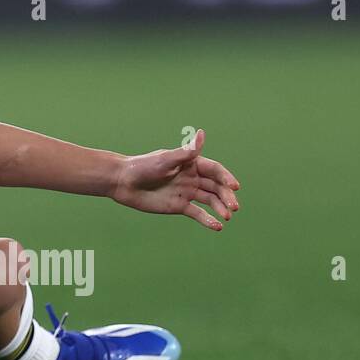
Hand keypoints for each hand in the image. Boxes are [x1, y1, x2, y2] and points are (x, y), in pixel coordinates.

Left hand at [111, 129, 240, 230]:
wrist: (125, 183)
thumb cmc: (144, 167)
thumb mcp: (166, 159)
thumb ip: (186, 152)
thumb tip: (202, 134)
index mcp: (192, 163)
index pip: (215, 170)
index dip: (226, 178)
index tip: (234, 186)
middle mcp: (193, 177)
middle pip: (216, 187)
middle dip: (226, 196)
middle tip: (234, 207)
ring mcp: (187, 192)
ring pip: (210, 200)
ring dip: (220, 208)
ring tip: (227, 217)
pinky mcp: (180, 206)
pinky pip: (198, 213)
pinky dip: (208, 220)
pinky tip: (217, 226)